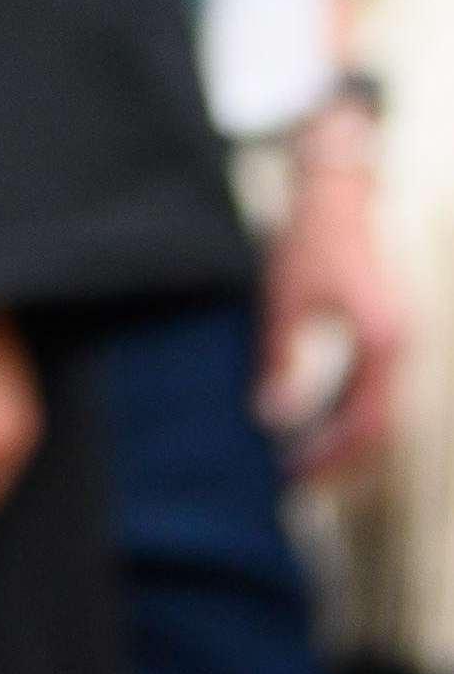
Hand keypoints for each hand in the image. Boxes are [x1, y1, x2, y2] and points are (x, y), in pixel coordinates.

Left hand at [262, 106, 405, 483]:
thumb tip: (274, 417)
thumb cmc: (313, 240)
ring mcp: (399, 343)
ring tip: (304, 458)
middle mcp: (400, 350)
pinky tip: (318, 419)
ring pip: (382, 412)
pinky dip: (350, 413)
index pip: (366, 424)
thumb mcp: (287, 298)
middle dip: (342, 460)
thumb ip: (284, 359)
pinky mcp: (388, 336)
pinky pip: (376, 389)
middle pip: (381, 428)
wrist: (342, 193)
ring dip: (347, 440)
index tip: (295, 476)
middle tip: (297, 480)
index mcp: (382, 344)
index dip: (332, 457)